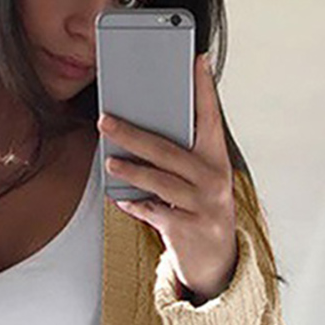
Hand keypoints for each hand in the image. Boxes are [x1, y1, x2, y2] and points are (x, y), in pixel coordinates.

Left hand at [97, 53, 238, 304]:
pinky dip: (137, 206)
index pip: (210, 118)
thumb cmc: (202, 212)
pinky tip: (123, 200)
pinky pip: (155, 212)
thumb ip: (183, 160)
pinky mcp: (187, 229)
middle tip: (106, 121)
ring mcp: (202, 206)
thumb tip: (139, 139)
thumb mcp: (202, 183)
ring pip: (160, 181)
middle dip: (134, 134)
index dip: (204, 89)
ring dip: (131, 171)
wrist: (217, 263)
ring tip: (110, 163)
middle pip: (169, 150)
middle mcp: (214, 180)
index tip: (197, 60)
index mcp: (217, 161)